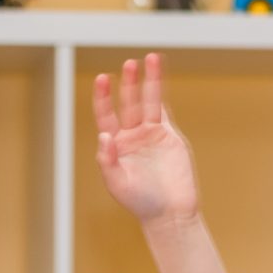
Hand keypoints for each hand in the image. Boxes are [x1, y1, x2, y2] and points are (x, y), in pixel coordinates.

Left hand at [90, 54, 202, 225]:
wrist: (170, 213)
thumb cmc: (140, 203)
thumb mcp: (117, 184)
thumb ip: (108, 161)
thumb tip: (104, 135)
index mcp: (115, 145)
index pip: (106, 114)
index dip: (103, 97)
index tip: (102, 79)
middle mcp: (132, 136)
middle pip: (128, 102)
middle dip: (129, 82)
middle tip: (130, 63)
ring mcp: (152, 135)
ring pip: (149, 101)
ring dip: (149, 81)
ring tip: (151, 58)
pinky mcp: (170, 138)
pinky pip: (165, 112)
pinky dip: (161, 95)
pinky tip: (159, 77)